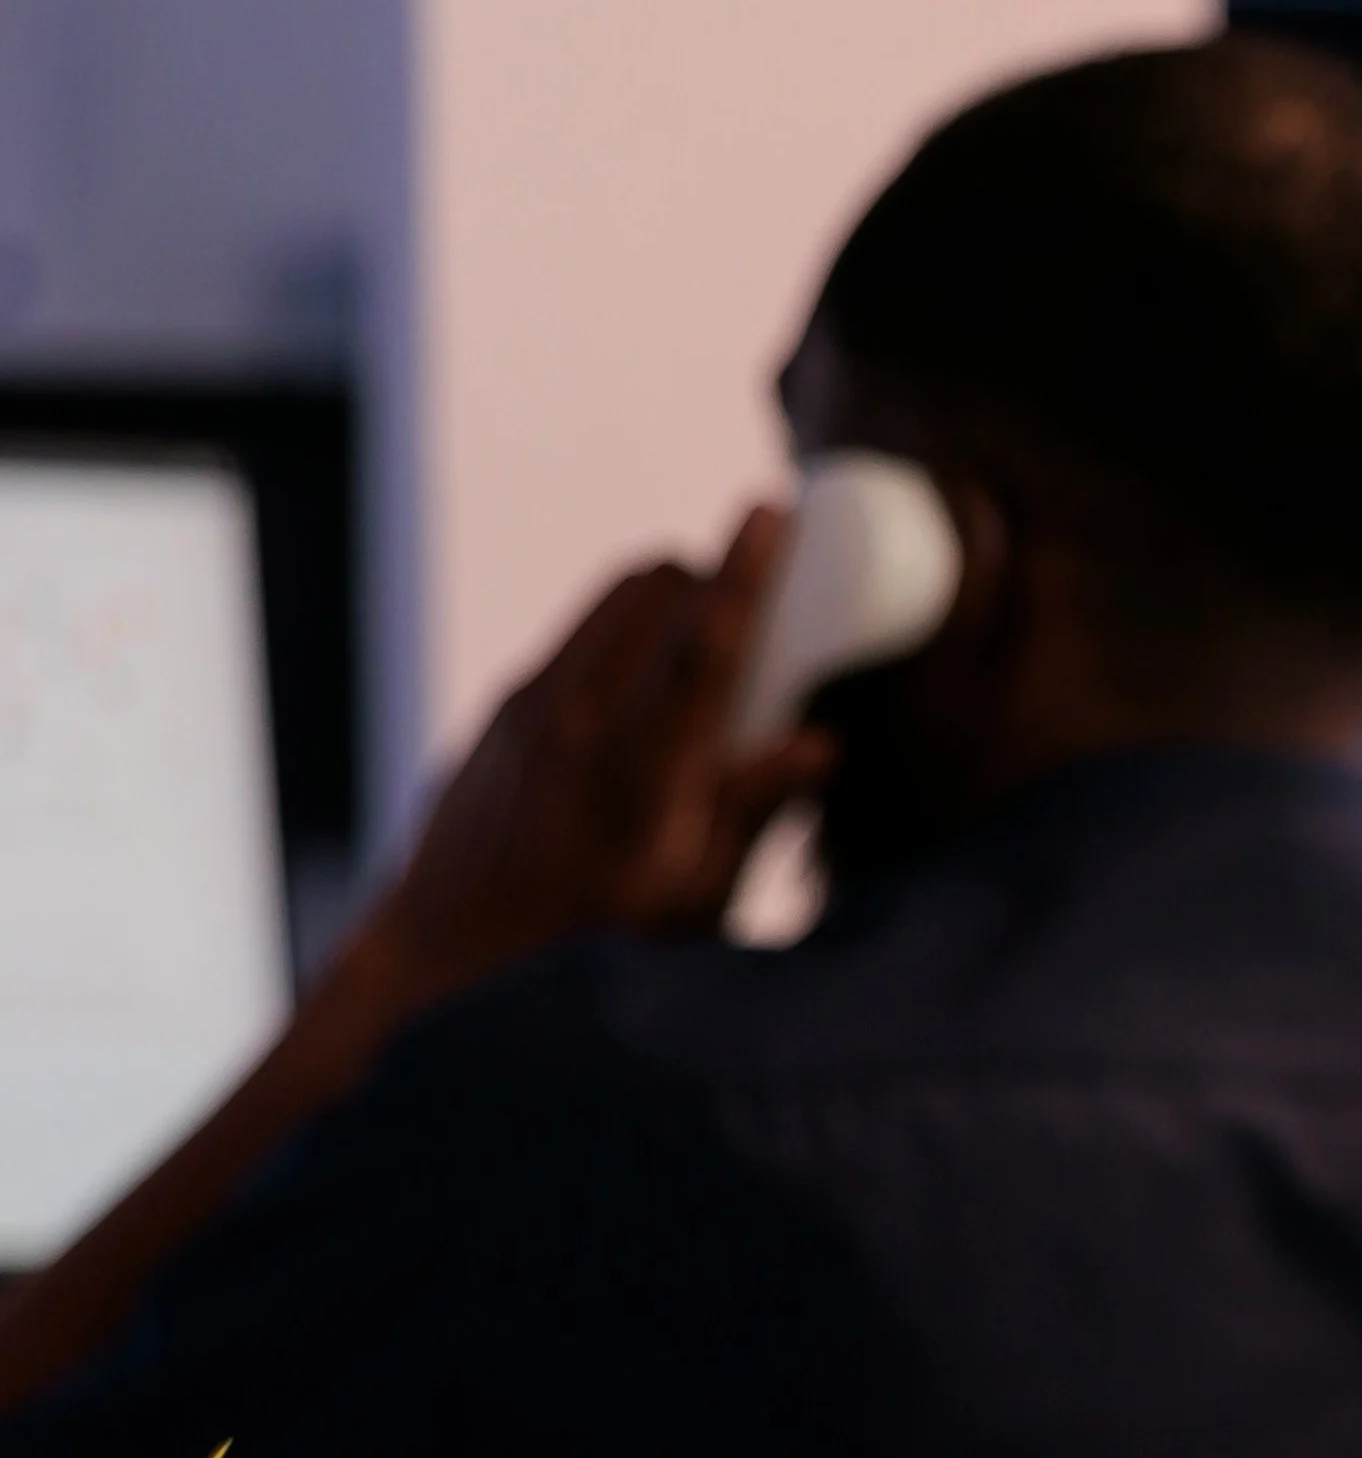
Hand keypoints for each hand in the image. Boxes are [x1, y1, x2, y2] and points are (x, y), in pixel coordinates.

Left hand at [359, 508, 825, 1006]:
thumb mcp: (693, 902)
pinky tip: (634, 704)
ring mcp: (533, 706)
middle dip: (711, 582)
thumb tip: (818, 745)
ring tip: (695, 656)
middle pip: (655, 591)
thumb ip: (753, 813)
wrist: (448, 951)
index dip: (747, 570)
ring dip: (666, 600)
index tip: (768, 507)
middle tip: (752, 624)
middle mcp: (582, 721)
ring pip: (612, 598)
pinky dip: (622, 636)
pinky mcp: (505, 707)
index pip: (707, 645)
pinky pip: (577, 634)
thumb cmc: (593, 948)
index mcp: (646, 773)